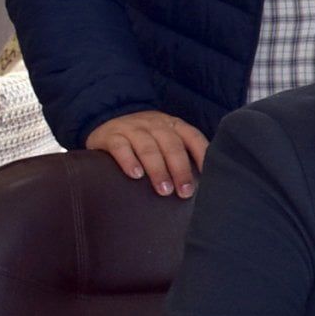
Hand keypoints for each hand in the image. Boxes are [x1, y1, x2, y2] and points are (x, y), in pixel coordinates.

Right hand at [86, 109, 209, 196]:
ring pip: (148, 148)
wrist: (105, 128)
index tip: (209, 177)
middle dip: (180, 170)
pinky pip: (121, 147)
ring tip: (164, 190)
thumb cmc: (143, 142)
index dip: (203, 155)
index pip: (193, 137)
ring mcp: (131, 127)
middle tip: (184, 192)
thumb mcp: (164, 142)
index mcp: (173, 125)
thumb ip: (180, 155)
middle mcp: (154, 123)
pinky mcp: (110, 135)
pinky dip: (129, 161)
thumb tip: (203, 184)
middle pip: (172, 146)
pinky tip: (136, 175)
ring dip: (158, 170)